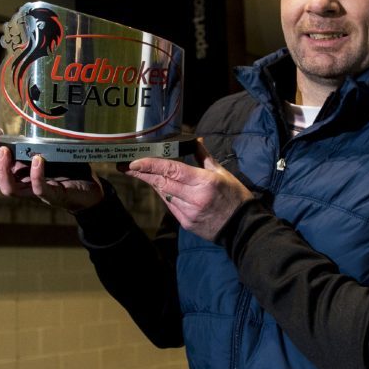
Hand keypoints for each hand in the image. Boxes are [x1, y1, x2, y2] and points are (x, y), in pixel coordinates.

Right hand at [0, 130, 104, 212]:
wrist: (91, 189)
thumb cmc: (68, 168)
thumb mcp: (47, 150)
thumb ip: (30, 142)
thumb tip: (14, 122)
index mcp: (18, 173)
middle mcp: (22, 184)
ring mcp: (35, 192)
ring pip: (9, 189)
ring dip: (3, 171)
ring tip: (4, 152)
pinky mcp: (52, 196)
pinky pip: (39, 189)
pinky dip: (36, 175)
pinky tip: (36, 160)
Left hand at [123, 139, 252, 240]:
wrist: (242, 228)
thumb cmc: (235, 196)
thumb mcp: (222, 172)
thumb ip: (203, 156)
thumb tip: (195, 140)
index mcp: (204, 182)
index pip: (172, 170)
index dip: (151, 165)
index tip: (134, 162)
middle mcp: (194, 198)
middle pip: (162, 183)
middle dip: (142, 173)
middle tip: (125, 166)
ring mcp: (189, 212)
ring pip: (164, 194)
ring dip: (153, 183)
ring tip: (140, 173)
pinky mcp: (186, 223)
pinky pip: (170, 206)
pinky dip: (164, 195)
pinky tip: (160, 187)